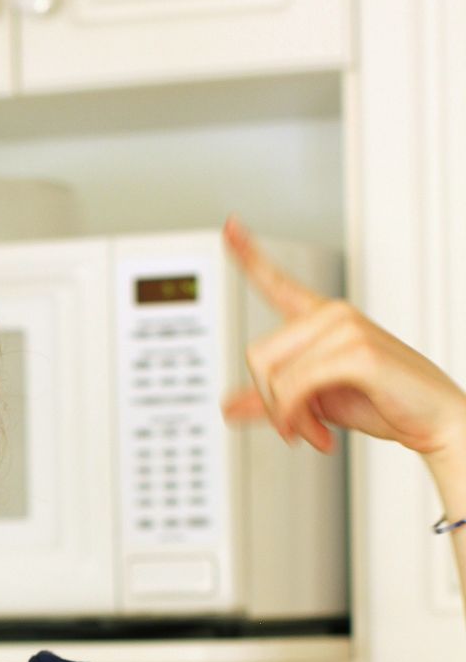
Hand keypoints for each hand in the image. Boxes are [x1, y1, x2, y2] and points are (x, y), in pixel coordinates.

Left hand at [221, 216, 465, 464]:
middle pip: (258, 357)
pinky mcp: (357, 352)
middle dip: (271, 403)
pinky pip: (295, 387)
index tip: (229, 227)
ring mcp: (345, 328)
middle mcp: (331, 316)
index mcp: (321, 319)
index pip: (276, 281)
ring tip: (312, 432)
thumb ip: (273, 401)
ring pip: (274, 376)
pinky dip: (297, 419)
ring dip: (287, 417)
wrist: (433, 420)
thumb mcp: (316, 401)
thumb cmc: (382, 401)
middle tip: (296, 428)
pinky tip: (320, 435)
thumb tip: (228, 407)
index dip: (249, 254)